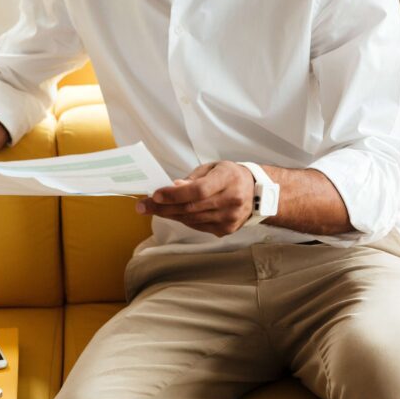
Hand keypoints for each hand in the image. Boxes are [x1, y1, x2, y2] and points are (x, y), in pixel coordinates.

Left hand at [135, 161, 255, 236]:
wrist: (256, 193)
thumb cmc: (230, 176)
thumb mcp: (212, 168)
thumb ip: (193, 179)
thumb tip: (173, 188)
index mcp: (228, 179)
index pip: (198, 190)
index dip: (175, 194)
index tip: (156, 195)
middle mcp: (231, 200)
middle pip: (191, 207)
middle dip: (163, 207)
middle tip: (143, 206)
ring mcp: (230, 218)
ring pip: (192, 219)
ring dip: (170, 214)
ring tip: (154, 209)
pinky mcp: (226, 230)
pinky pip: (198, 226)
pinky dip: (183, 220)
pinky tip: (173, 213)